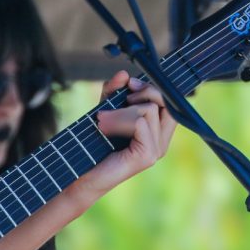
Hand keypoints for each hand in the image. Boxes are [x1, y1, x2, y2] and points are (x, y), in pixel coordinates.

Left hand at [81, 71, 175, 199]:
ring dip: (121, 110)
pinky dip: (119, 119)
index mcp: (156, 132)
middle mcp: (161, 141)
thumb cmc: (93, 145)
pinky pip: (140, 122)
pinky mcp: (148, 156)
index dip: (151, 88)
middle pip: (165, 102)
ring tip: (101, 120)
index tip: (130, 84)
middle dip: (143, 92)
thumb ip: (114, 91)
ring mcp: (157, 150)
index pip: (168, 102)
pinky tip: (103, 126)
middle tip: (121, 98)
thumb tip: (124, 74)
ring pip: (149, 110)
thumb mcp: (105, 109)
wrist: (81, 175)